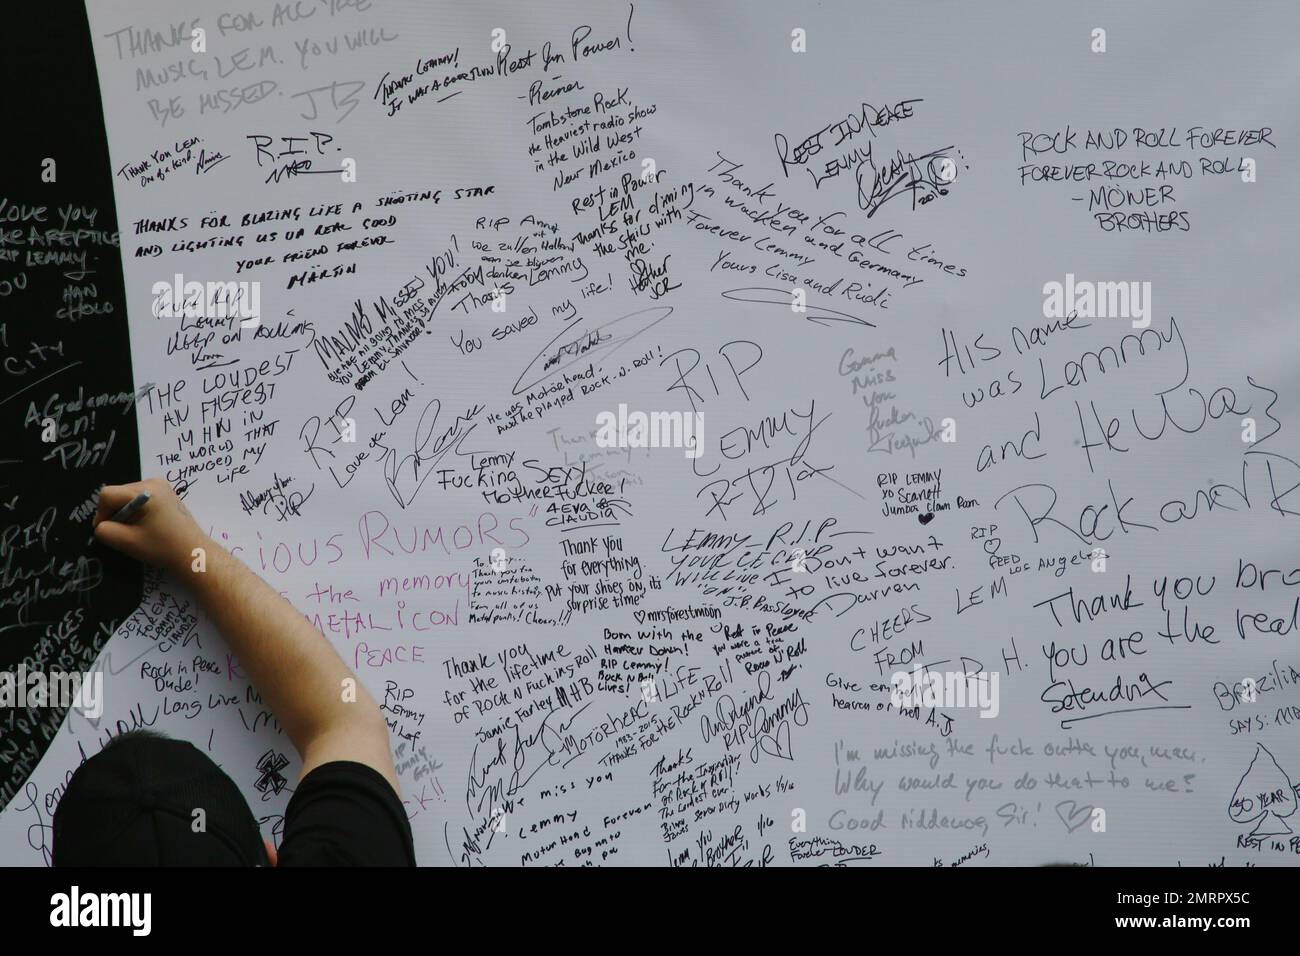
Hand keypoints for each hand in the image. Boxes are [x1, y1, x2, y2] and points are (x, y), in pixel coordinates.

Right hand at [93, 478, 209, 572]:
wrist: (194, 552)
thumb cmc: (163, 547)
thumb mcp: (128, 541)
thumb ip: (105, 531)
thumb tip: (100, 524)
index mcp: (146, 490)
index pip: (107, 495)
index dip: (102, 513)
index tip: (108, 531)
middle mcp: (154, 482)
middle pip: (118, 494)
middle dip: (115, 513)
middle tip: (125, 533)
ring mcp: (161, 486)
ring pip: (127, 497)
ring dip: (126, 513)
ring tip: (137, 530)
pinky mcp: (165, 494)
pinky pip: (139, 499)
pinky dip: (136, 512)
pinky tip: (146, 526)